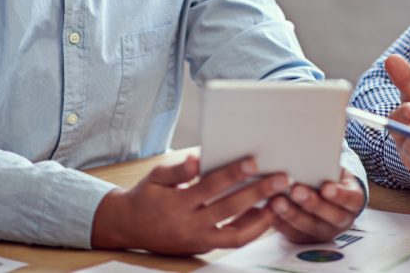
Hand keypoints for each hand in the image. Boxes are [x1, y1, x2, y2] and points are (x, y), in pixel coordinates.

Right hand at [91, 154, 288, 254]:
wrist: (128, 228)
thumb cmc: (146, 196)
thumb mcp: (155, 176)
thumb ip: (177, 168)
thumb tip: (196, 159)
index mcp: (176, 204)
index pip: (209, 187)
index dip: (231, 174)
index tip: (252, 161)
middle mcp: (188, 226)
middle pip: (229, 210)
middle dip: (258, 194)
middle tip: (281, 180)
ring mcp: (197, 241)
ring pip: (236, 235)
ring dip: (262, 218)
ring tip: (280, 201)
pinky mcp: (202, 248)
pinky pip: (232, 241)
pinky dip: (251, 229)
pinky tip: (266, 213)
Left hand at [270, 168, 364, 242]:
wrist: (326, 197)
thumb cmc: (328, 177)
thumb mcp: (335, 169)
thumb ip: (330, 163)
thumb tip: (319, 145)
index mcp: (352, 201)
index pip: (351, 200)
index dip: (340, 195)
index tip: (326, 187)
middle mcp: (340, 220)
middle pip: (329, 216)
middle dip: (311, 203)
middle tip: (296, 190)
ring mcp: (322, 231)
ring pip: (307, 226)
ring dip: (291, 214)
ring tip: (277, 200)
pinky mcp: (303, 237)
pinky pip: (291, 232)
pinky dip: (279, 221)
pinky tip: (269, 209)